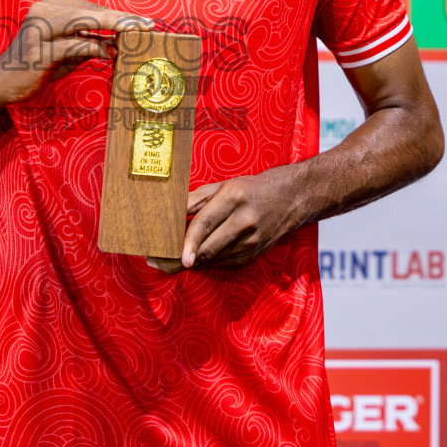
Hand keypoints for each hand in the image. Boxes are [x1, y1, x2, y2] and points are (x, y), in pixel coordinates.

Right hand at [0, 0, 151, 105]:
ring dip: (114, 29)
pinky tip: (110, 54)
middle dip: (123, 19)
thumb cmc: (37, 65)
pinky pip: (75, 44)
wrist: (3, 82)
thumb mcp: (69, 51)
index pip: (94, 7)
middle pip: (93, 11)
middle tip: (148, 26)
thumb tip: (119, 42)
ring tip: (135, 36)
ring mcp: (39, 27)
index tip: (144, 21)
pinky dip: (95, 48)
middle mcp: (44, 9)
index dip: (120, 15)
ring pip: (86, 21)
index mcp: (52, 4)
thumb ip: (91, 42)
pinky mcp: (38, 48)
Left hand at [146, 169, 304, 273]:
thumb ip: (195, 199)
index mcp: (234, 197)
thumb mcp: (223, 185)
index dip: (188, 241)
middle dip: (179, 258)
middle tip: (156, 260)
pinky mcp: (253, 254)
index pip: (206, 222)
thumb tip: (170, 214)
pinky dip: (205, 262)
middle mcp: (244, 220)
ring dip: (189, 262)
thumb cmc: (250, 189)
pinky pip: (223, 262)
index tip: (176, 255)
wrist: (290, 199)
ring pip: (213, 258)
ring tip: (165, 261)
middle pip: (208, 247)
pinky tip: (190, 259)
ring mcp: (251, 241)